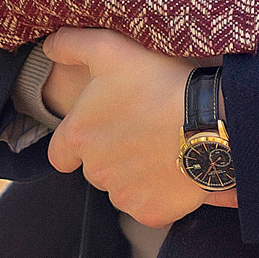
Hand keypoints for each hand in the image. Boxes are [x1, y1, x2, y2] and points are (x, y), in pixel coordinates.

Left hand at [43, 29, 218, 226]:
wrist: (211, 119)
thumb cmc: (159, 81)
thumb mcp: (111, 49)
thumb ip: (72, 45)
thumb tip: (47, 47)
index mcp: (79, 136)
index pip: (60, 154)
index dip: (78, 141)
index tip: (102, 129)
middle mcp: (96, 172)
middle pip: (95, 168)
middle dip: (112, 152)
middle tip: (141, 127)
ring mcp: (124, 196)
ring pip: (121, 187)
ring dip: (134, 172)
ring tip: (161, 144)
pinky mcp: (151, 213)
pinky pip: (147, 206)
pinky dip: (157, 192)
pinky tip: (174, 166)